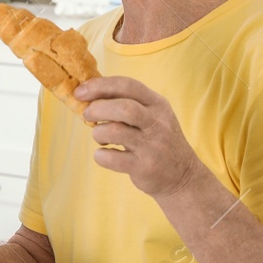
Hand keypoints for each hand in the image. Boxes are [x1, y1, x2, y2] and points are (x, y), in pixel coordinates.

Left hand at [75, 77, 205, 197]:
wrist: (183, 176)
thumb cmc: (157, 140)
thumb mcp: (152, 115)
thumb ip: (127, 102)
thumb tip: (87, 91)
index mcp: (158, 104)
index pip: (128, 85)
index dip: (100, 86)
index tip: (80, 92)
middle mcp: (158, 123)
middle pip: (124, 108)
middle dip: (97, 108)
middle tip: (88, 115)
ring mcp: (153, 147)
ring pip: (115, 131)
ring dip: (98, 132)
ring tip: (101, 137)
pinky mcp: (144, 168)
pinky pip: (112, 158)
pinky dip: (100, 155)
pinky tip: (105, 154)